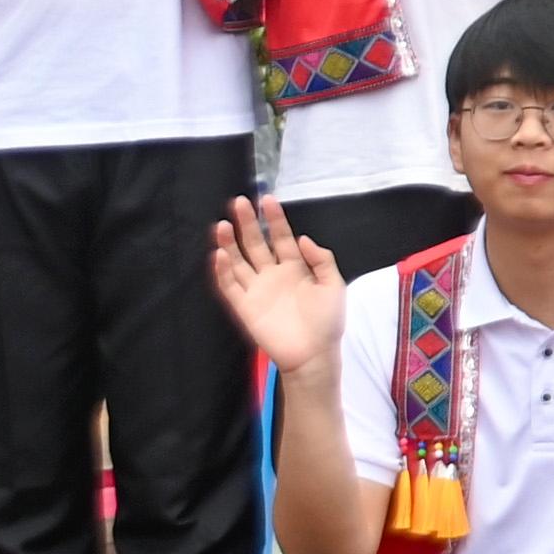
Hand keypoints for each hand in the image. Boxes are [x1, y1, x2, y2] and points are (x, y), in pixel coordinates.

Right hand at [208, 195, 346, 372]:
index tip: (268, 199)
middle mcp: (272, 274)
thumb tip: (302, 238)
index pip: (281, 237)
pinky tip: (219, 254)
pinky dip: (223, 271)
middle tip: (239, 202)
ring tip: (221, 224)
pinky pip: (230, 286)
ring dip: (228, 244)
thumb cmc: (327, 321)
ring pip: (238, 261)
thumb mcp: (334, 285)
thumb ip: (321, 260)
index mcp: (295, 267)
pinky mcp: (245, 307)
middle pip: (255, 244)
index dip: (275, 219)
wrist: (315, 354)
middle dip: (247, 223)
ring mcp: (257, 290)